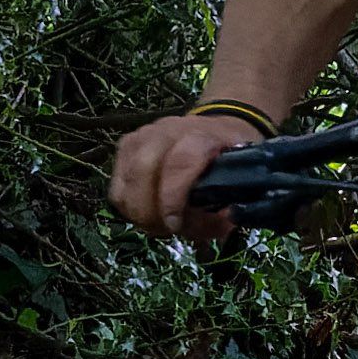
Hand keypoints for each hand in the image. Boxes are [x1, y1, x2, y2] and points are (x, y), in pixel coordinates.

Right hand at [113, 105, 266, 240]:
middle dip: (149, 212)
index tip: (176, 225)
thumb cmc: (228, 157)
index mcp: (201, 135)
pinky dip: (129, 207)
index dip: (173, 199)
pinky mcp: (126, 147)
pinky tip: (148, 213)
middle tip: (166, 230)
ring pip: (125, 183)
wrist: (216, 128)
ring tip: (158, 225)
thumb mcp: (241, 177)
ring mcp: (142, 136)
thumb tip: (221, 223)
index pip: (180, 163)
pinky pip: (117, 188)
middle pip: (142, 171)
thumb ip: (229, 204)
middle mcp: (167, 130)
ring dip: (138, 214)